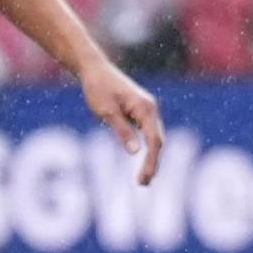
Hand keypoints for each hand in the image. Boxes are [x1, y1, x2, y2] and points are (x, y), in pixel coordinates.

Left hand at [82, 60, 165, 184]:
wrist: (94, 69)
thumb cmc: (98, 88)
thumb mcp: (107, 111)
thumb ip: (122, 131)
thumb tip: (136, 152)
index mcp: (146, 108)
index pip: (155, 140)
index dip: (151, 161)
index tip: (144, 178)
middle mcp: (150, 109)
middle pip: (158, 141)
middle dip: (153, 163)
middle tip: (143, 184)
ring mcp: (147, 110)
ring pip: (155, 138)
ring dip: (151, 158)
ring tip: (143, 179)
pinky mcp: (140, 112)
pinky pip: (149, 133)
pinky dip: (147, 149)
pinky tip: (142, 161)